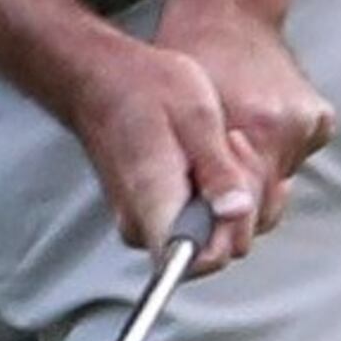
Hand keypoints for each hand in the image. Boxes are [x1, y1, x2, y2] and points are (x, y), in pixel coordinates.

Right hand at [61, 31, 245, 262]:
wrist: (101, 81)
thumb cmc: (143, 90)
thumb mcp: (196, 117)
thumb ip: (219, 169)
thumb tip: (238, 210)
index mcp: (153, 204)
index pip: (199, 259)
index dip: (232, 230)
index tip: (237, 186)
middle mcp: (143, 226)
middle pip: (212, 250)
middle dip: (238, 207)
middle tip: (232, 150)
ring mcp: (144, 225)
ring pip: (207, 237)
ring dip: (228, 199)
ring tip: (220, 147)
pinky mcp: (150, 218)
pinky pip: (195, 225)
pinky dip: (213, 198)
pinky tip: (211, 160)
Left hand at [145, 0, 332, 256]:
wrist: (228, 11)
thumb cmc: (194, 61)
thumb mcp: (181, 122)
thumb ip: (193, 180)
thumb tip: (191, 237)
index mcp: (254, 128)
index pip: (246, 214)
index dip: (221, 230)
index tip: (204, 238)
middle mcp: (287, 129)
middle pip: (266, 208)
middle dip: (236, 209)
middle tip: (209, 192)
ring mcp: (307, 125)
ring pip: (279, 187)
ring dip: (255, 181)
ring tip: (230, 149)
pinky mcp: (320, 120)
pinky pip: (294, 162)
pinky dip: (274, 156)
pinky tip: (254, 131)